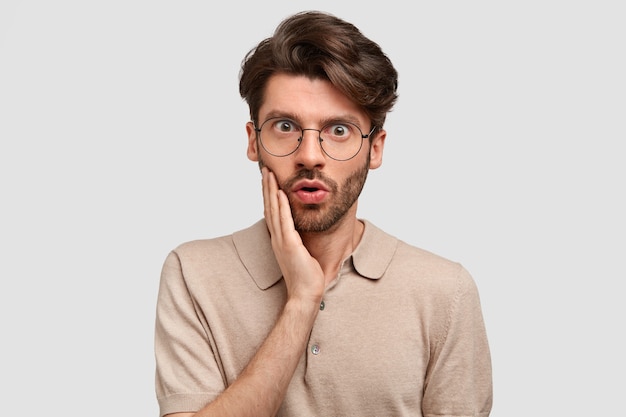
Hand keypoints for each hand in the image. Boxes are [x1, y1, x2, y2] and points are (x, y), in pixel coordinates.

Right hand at [262, 167, 324, 304]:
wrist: (305, 295)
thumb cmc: (306, 277)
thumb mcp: (301, 254)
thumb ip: (299, 242)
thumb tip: (302, 233)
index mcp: (279, 240)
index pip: (272, 212)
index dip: (269, 195)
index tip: (269, 180)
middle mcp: (277, 238)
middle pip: (269, 207)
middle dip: (267, 188)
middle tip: (265, 170)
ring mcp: (282, 241)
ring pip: (273, 210)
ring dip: (271, 191)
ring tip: (269, 174)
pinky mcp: (290, 245)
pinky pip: (284, 221)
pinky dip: (282, 206)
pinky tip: (281, 193)